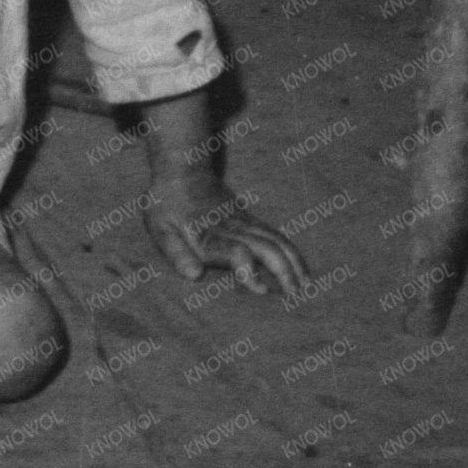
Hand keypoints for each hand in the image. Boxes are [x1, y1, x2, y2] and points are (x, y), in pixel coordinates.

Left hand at [144, 180, 309, 299]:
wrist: (183, 172)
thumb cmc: (167, 205)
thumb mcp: (160, 227)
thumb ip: (175, 252)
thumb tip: (194, 276)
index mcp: (208, 234)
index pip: (234, 251)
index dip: (248, 270)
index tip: (260, 289)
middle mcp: (232, 228)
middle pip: (266, 247)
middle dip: (283, 271)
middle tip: (295, 296)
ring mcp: (246, 223)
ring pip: (277, 241)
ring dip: (294, 263)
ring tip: (307, 287)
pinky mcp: (253, 220)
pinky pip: (278, 236)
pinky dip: (293, 252)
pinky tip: (303, 270)